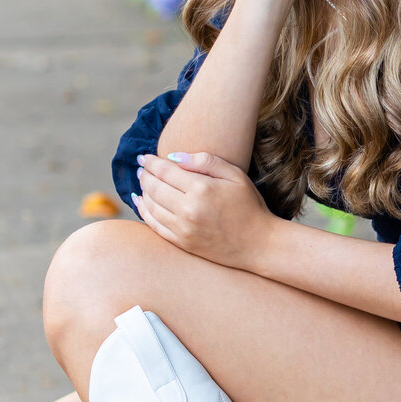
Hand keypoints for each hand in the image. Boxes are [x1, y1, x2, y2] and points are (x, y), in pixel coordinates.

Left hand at [132, 149, 274, 269]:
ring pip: (151, 206)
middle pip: (154, 188)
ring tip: (143, 182)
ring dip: (143, 192)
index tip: (144, 157)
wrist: (259, 244)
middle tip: (142, 168)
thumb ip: (205, 162)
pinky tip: (141, 203)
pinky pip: (154, 225)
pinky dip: (144, 212)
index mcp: (202, 189)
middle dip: (145, 175)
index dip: (151, 162)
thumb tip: (173, 156)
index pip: (166, 171)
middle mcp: (189, 210)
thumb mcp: (235, 175)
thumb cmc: (250, 206)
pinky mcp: (182, 243)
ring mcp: (184, 229)